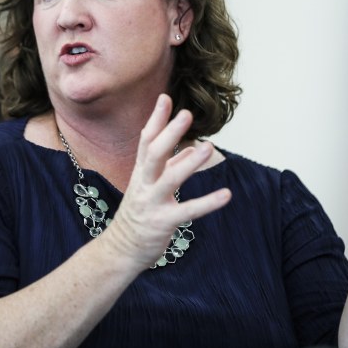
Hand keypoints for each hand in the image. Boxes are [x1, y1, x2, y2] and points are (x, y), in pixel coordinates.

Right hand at [99, 94, 230, 269]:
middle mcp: (144, 183)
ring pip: (170, 179)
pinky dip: (208, 203)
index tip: (165, 98)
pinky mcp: (163, 222)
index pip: (146, 141)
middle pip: (153, 153)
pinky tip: (226, 195)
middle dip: (169, 133)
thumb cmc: (139, 214)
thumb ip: (171, 166)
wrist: (121, 249)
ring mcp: (152, 202)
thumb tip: (193, 148)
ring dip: (189, 163)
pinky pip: (188, 211)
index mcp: (141, 172)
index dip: (156, 119)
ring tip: (209, 148)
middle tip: (186, 114)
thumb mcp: (150, 186)